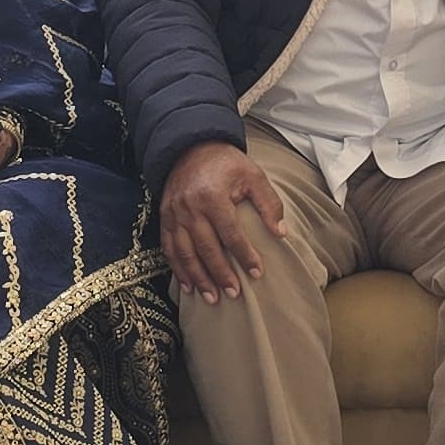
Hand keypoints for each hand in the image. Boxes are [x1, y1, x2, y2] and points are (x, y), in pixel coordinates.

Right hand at [159, 138, 292, 301]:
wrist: (191, 147)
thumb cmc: (226, 163)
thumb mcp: (253, 175)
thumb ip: (268, 203)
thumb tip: (280, 232)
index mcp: (212, 196)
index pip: (230, 233)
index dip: (244, 255)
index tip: (257, 272)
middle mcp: (190, 207)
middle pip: (206, 248)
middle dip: (220, 274)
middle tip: (233, 293)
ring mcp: (174, 214)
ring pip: (185, 253)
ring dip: (198, 278)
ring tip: (211, 298)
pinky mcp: (165, 217)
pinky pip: (168, 248)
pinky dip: (178, 269)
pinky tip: (188, 286)